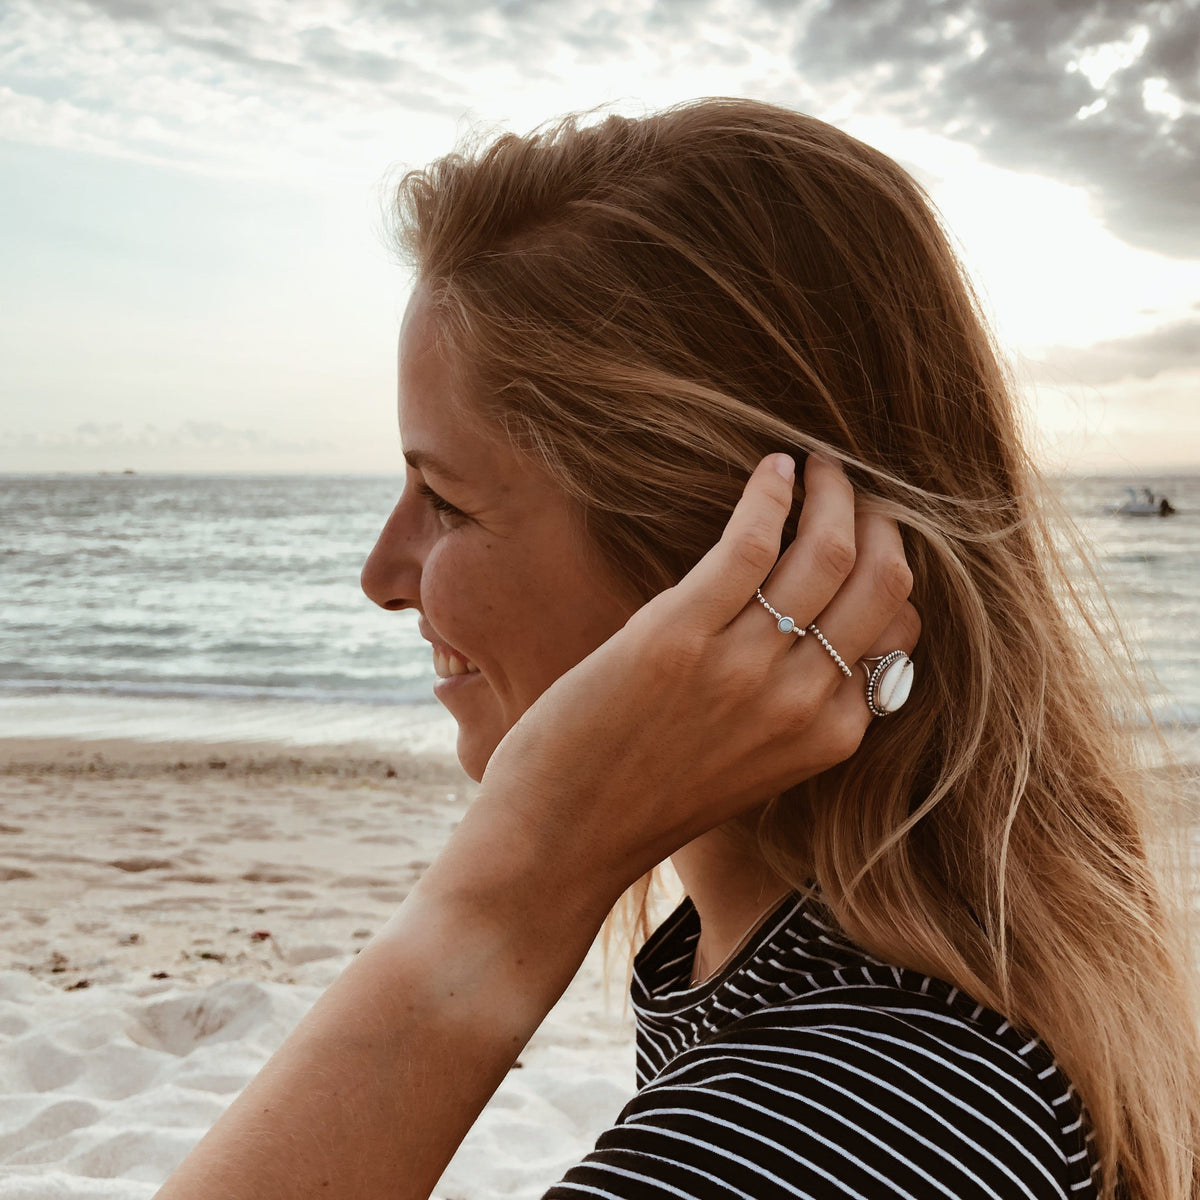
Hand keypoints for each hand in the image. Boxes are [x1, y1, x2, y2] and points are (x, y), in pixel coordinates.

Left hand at [480, 452, 920, 898]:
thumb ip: (795, 704)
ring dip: (830, 492)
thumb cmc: (647, 798)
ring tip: (815, 465)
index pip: (898, 631)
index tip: (865, 534)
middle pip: (881, 581)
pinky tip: (772, 468)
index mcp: (829, 736)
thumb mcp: (751, 764)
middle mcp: (802, 702)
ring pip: (826, 552)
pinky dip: (769, 494)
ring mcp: (744, 668)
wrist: (562, 840)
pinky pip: (750, 543)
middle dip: (878, 518)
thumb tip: (816, 627)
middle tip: (850, 485)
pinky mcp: (678, 635)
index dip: (886, 569)